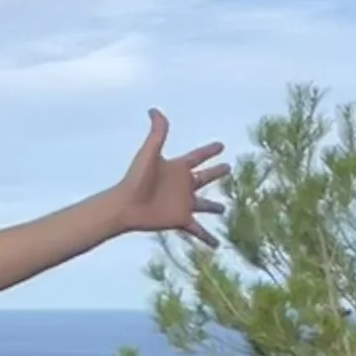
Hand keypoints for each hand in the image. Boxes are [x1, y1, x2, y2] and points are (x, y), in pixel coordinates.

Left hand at [114, 109, 227, 244]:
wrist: (126, 205)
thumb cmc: (136, 178)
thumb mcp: (149, 152)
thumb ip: (157, 132)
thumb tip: (154, 109)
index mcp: (178, 167)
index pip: (198, 156)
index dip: (209, 151)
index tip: (221, 145)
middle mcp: (183, 185)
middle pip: (205, 177)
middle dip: (217, 173)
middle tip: (229, 168)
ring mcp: (183, 203)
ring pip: (205, 205)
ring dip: (214, 207)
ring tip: (224, 210)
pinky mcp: (181, 219)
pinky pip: (198, 230)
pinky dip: (208, 238)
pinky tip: (217, 246)